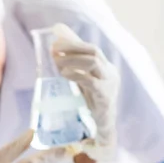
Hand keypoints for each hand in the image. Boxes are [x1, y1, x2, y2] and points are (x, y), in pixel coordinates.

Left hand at [51, 23, 119, 160]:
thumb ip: (74, 62)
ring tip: (57, 62)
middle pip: (94, 51)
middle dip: (72, 47)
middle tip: (53, 49)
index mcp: (106, 67)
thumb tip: (58, 37)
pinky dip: (76, 75)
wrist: (104, 125)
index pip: (90, 48)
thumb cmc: (93, 100)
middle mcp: (110, 73)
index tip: (55, 41)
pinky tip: (64, 74)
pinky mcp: (105, 97)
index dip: (72, 42)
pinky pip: (91, 82)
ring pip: (94, 62)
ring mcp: (109, 84)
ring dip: (73, 59)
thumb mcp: (83, 79)